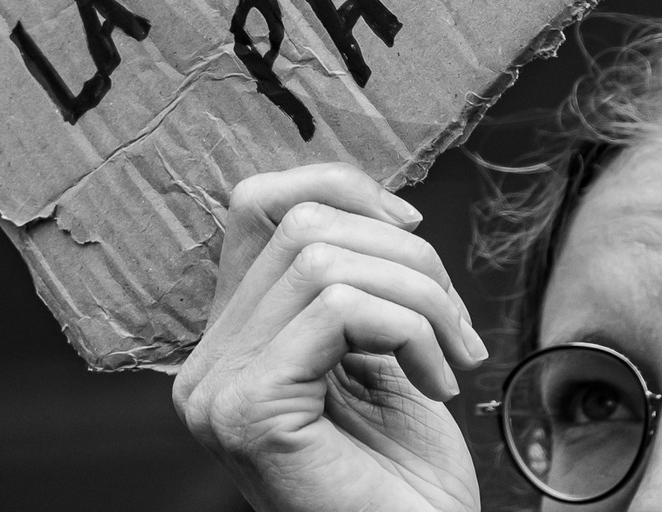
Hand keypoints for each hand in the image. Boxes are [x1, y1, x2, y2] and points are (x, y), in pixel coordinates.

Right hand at [174, 163, 485, 511]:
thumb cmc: (406, 474)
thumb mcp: (380, 347)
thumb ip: (353, 278)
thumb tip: (381, 203)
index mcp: (231, 339)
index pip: (258, 203)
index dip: (341, 188)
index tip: (412, 229)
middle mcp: (206, 363)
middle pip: (303, 224)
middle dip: (404, 255)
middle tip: (454, 322)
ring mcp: (218, 389)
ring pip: (326, 261)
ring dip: (419, 297)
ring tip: (453, 355)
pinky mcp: (249, 411)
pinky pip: (340, 311)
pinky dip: (410, 331)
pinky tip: (437, 383)